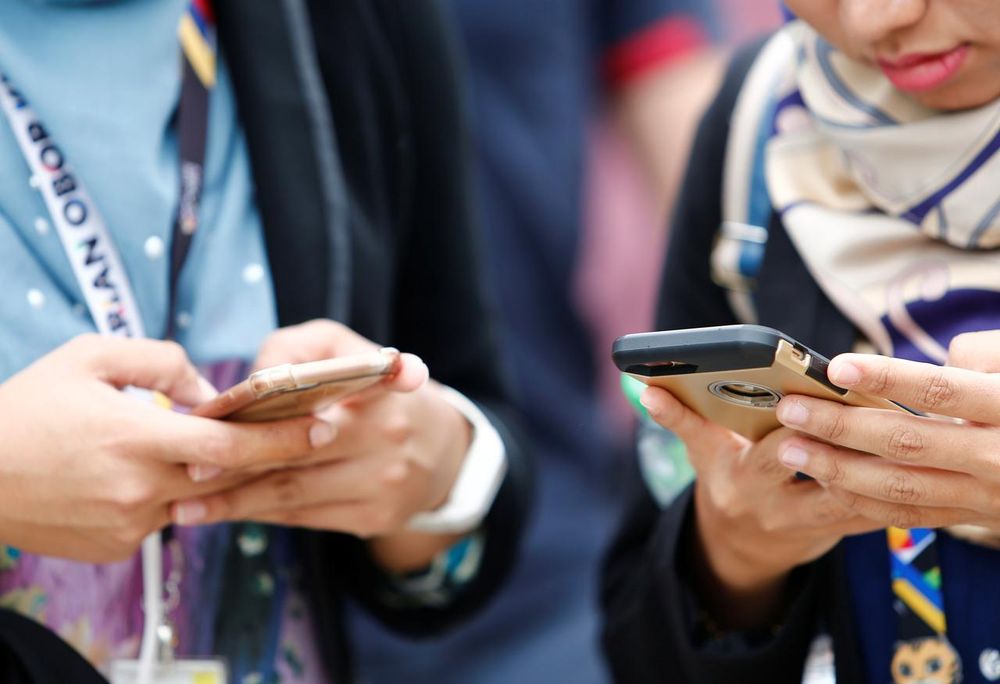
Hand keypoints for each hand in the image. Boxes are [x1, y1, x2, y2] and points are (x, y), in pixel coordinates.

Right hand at [0, 335, 324, 562]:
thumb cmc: (28, 407)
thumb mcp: (92, 358)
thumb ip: (162, 363)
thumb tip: (210, 392)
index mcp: (138, 437)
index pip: (232, 443)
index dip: (283, 437)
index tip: (323, 426)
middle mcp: (140, 488)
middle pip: (225, 474)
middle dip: (262, 455)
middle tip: (300, 435)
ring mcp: (128, 524)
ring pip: (192, 496)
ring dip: (198, 473)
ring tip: (164, 445)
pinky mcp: (115, 548)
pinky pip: (158, 518)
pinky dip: (159, 495)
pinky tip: (124, 475)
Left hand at [171, 320, 471, 570]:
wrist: (443, 451)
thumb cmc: (379, 392)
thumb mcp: (349, 348)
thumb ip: (299, 349)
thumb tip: (252, 382)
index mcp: (381, 390)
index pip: (323, 397)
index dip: (266, 412)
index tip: (210, 424)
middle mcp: (387, 438)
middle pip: (296, 454)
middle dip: (235, 464)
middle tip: (185, 471)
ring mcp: (384, 485)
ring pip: (295, 493)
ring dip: (236, 501)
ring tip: (186, 506)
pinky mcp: (375, 519)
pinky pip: (306, 517)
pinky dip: (263, 514)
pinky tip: (226, 512)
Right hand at [640, 386, 875, 627]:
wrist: (739, 548)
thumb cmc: (723, 480)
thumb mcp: (700, 451)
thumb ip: (678, 418)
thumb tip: (645, 389)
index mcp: (742, 481)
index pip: (771, 455)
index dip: (796, 430)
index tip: (816, 403)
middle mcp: (778, 506)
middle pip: (820, 474)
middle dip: (846, 442)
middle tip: (869, 407)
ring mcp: (814, 523)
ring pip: (857, 495)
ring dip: (879, 463)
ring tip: (897, 426)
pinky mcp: (843, 531)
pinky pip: (877, 511)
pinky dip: (896, 485)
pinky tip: (910, 456)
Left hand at [774, 333, 999, 530]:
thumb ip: (983, 356)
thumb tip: (939, 361)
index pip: (943, 390)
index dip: (888, 376)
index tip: (838, 366)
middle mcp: (998, 457)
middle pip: (907, 442)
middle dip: (841, 427)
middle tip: (791, 409)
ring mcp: (985, 495)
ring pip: (901, 486)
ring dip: (838, 470)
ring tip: (792, 450)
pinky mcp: (974, 516)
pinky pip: (912, 514)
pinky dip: (865, 502)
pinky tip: (827, 484)